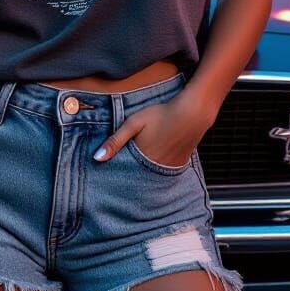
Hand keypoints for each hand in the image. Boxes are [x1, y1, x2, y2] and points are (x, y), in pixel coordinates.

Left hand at [92, 90, 212, 165]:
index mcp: (141, 159)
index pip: (124, 173)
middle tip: (122, 172)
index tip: (109, 175)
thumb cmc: (161, 114)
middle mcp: (155, 168)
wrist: (192, 113)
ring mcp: (169, 168)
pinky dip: (158, 168)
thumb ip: (115, 141)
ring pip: (151, 175)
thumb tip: (97, 158)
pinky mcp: (179, 164)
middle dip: (130, 175)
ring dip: (144, 172)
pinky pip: (164, 171)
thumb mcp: (134, 123)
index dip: (116, 172)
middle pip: (138, 177)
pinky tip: (157, 158)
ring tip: (141, 162)